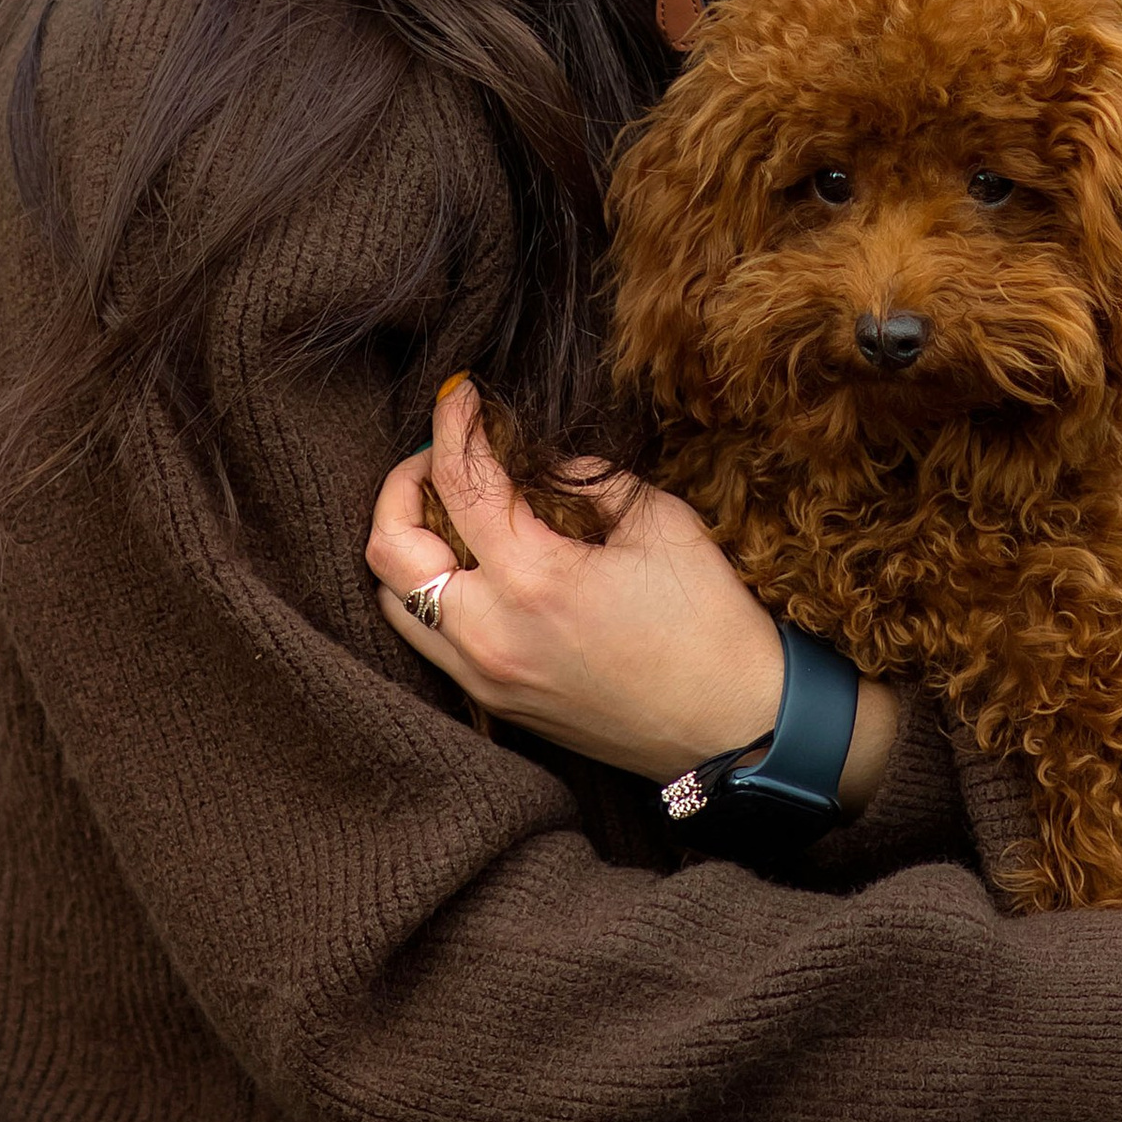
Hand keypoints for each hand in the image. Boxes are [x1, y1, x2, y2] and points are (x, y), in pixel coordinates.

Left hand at [368, 378, 899, 800]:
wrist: (733, 726)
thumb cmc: (708, 622)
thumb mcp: (660, 522)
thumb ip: (589, 478)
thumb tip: (542, 455)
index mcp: (533, 579)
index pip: (460, 482)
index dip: (452, 425)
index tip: (459, 395)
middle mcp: (491, 634)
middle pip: (388, 549)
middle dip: (403, 484)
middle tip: (440, 455)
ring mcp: (485, 677)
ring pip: (391, 602)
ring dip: (404, 546)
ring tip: (446, 511)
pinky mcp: (495, 705)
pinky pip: (426, 643)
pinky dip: (426, 596)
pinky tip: (467, 570)